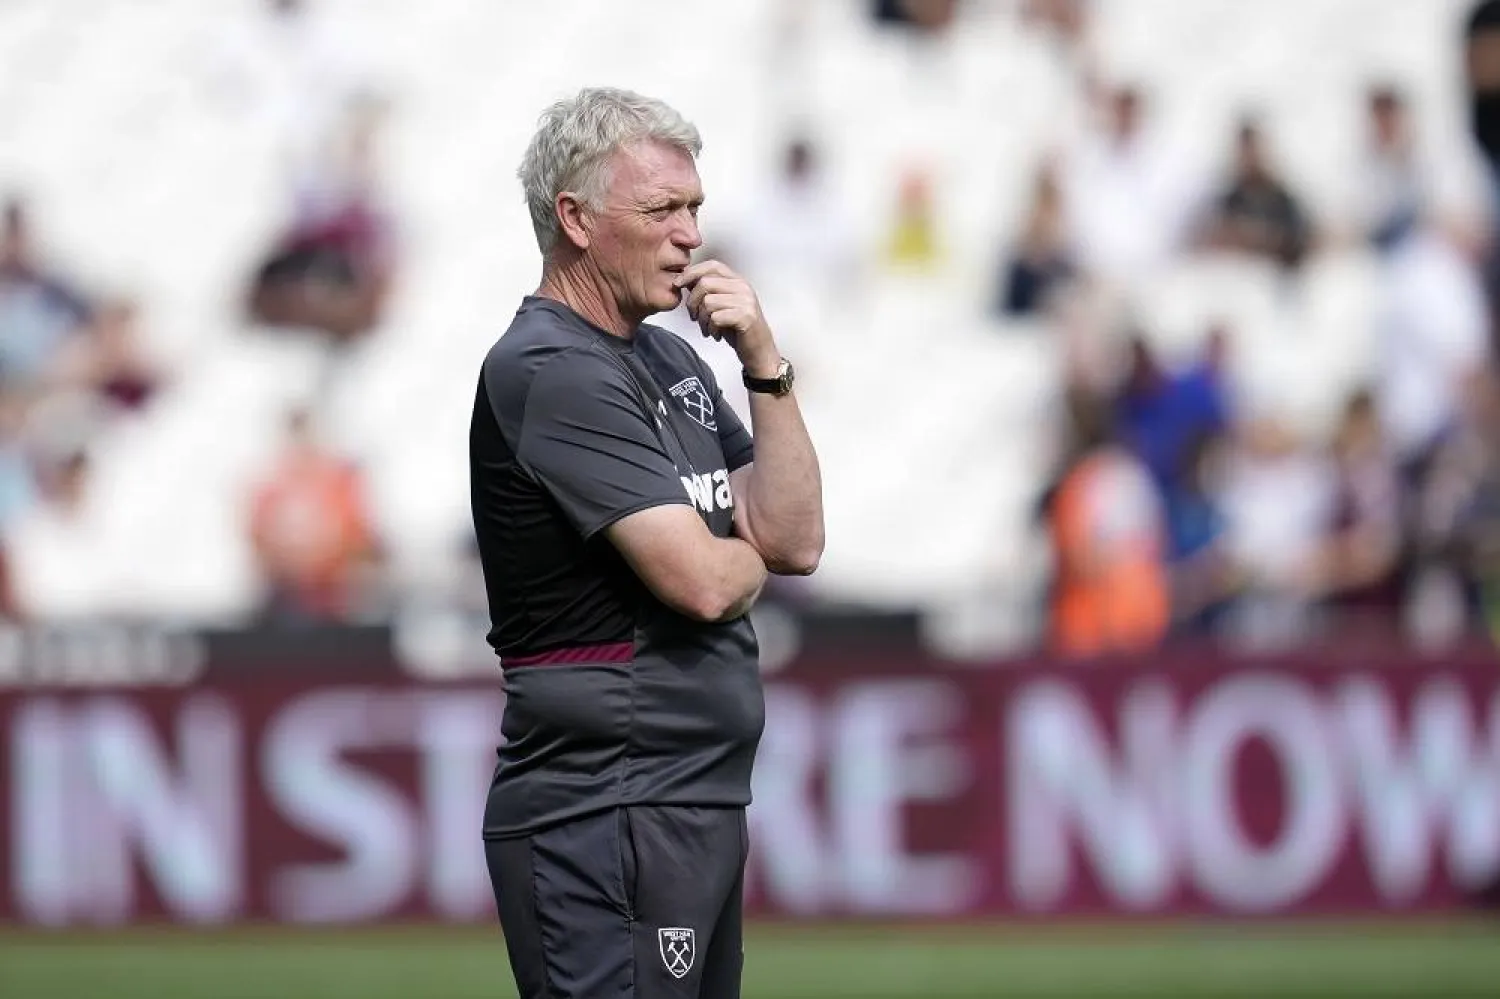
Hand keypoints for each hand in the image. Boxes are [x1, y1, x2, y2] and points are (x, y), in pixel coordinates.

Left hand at [675, 260, 779, 375]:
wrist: (758, 350)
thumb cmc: (737, 329)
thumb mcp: (721, 306)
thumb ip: (707, 291)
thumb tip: (685, 279)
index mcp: (737, 281)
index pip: (712, 265)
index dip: (692, 272)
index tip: (677, 284)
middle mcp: (743, 287)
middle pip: (705, 283)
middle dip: (692, 302)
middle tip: (694, 317)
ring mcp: (745, 301)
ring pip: (708, 302)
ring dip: (702, 319)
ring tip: (708, 329)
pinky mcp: (745, 317)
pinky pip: (716, 318)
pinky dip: (711, 329)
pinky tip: (716, 335)